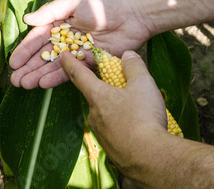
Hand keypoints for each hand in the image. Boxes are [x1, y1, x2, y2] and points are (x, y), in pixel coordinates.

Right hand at [9, 0, 152, 88]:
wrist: (133, 14)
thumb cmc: (104, 3)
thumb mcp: (74, 2)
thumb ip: (51, 11)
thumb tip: (26, 19)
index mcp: (60, 22)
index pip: (38, 38)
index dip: (25, 51)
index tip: (13, 63)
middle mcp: (66, 38)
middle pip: (43, 55)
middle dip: (29, 67)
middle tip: (15, 80)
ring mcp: (77, 51)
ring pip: (54, 66)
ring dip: (39, 75)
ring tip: (24, 85)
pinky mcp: (90, 62)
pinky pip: (71, 72)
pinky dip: (57, 78)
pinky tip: (43, 84)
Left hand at [61, 50, 167, 172]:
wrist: (150, 158)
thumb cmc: (144, 118)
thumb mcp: (143, 84)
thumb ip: (134, 66)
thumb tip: (127, 56)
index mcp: (97, 96)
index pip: (78, 75)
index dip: (70, 62)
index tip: (63, 55)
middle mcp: (94, 115)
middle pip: (94, 95)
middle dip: (104, 88)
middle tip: (119, 84)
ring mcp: (101, 134)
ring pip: (105, 114)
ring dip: (115, 109)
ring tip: (135, 108)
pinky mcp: (110, 149)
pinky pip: (114, 131)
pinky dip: (122, 125)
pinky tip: (137, 127)